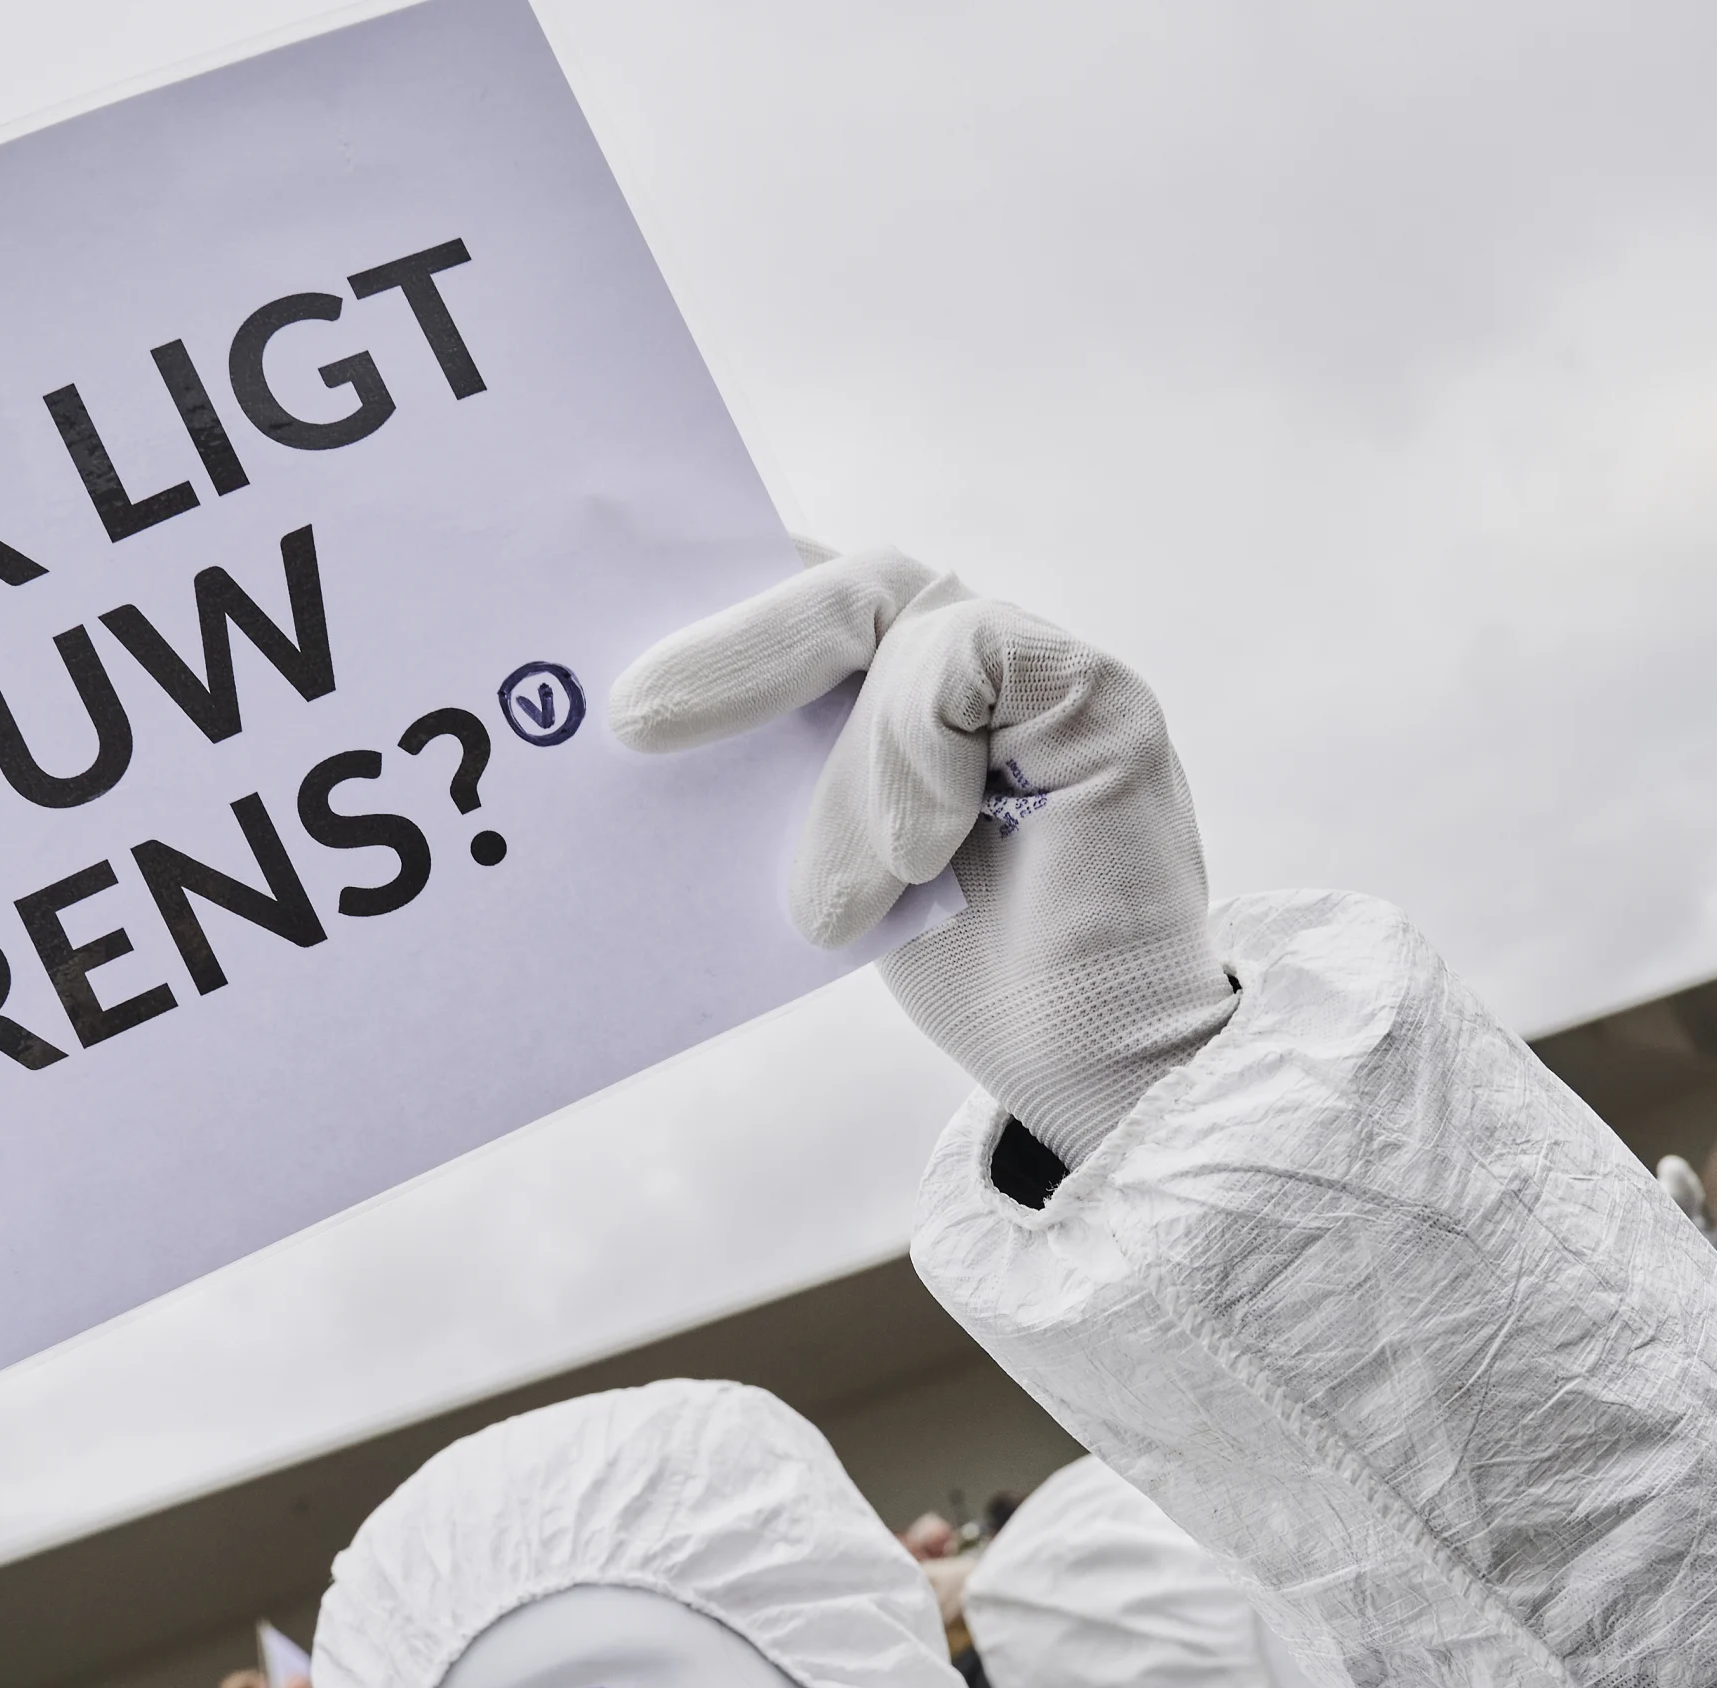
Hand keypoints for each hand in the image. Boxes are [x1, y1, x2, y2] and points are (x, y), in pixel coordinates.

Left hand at [614, 549, 1238, 1166]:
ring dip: (842, 768)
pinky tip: (914, 855)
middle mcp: (980, 662)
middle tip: (633, 719)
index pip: (807, 605)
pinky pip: (974, 655)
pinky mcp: (1098, 693)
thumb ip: (786, 782)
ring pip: (894, 620)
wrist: (1100, 1072)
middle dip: (732, 645)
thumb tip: (637, 722)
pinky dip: (917, 752)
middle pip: (840, 586)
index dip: (719, 604)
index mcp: (914, 693)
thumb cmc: (981, 977)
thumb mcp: (839, 866)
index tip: (615, 653)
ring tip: (826, 906)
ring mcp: (1043, 668)